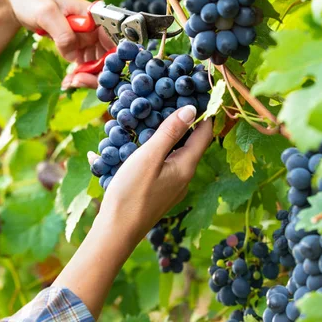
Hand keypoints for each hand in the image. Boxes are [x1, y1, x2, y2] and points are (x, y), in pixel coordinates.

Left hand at [0, 0, 113, 73]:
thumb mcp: (47, 13)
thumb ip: (63, 33)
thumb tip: (73, 55)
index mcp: (93, 14)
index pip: (113, 40)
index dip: (109, 59)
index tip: (94, 72)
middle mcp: (93, 27)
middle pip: (108, 55)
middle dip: (96, 72)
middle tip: (78, 81)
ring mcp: (85, 37)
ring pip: (96, 63)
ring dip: (86, 76)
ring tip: (70, 82)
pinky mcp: (75, 45)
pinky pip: (83, 64)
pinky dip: (78, 74)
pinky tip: (67, 81)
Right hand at [54, 106, 211, 317]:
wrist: (117, 230)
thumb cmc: (132, 193)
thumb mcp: (149, 157)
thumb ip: (170, 133)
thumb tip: (192, 109)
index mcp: (186, 166)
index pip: (204, 134)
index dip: (205, 112)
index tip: (197, 91)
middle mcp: (184, 176)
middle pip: (190, 143)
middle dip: (184, 121)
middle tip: (171, 99)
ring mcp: (171, 185)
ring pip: (175, 154)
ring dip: (168, 135)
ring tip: (153, 117)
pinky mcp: (157, 191)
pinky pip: (162, 164)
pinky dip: (156, 150)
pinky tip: (138, 145)